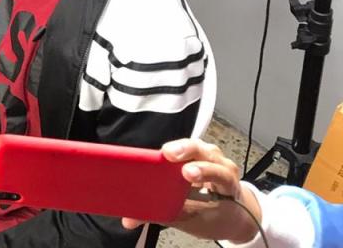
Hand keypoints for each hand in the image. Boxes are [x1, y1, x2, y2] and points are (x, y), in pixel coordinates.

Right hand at [121, 139, 261, 242]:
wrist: (235, 214)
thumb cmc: (216, 216)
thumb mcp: (194, 221)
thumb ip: (163, 216)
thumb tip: (131, 219)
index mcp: (227, 185)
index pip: (219, 173)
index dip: (203, 170)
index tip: (187, 173)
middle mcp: (221, 166)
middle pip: (205, 151)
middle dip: (185, 151)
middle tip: (168, 155)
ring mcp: (212, 156)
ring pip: (197, 145)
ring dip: (180, 148)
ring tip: (164, 154)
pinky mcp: (201, 153)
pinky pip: (189, 146)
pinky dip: (176, 149)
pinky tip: (164, 155)